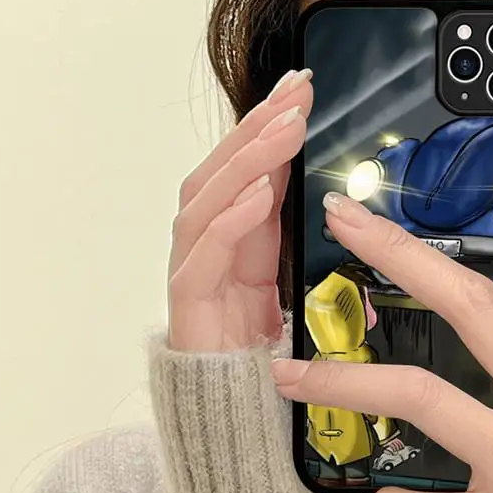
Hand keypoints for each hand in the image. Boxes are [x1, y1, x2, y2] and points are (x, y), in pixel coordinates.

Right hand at [168, 69, 311, 351]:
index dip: (267, 122)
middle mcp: (206, 239)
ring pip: (207, 201)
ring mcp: (192, 267)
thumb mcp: (280, 265)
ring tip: (285, 131)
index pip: (243, 164)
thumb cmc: (257, 336)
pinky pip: (204, 254)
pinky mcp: (189, 302)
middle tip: (295, 95)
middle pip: (220, 171)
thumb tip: (303, 169)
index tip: (299, 87)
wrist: (237, 405)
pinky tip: (260, 193)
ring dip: (247, 161)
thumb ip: (281, 218)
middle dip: (258, 127)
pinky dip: (232, 219)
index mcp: (232, 229)